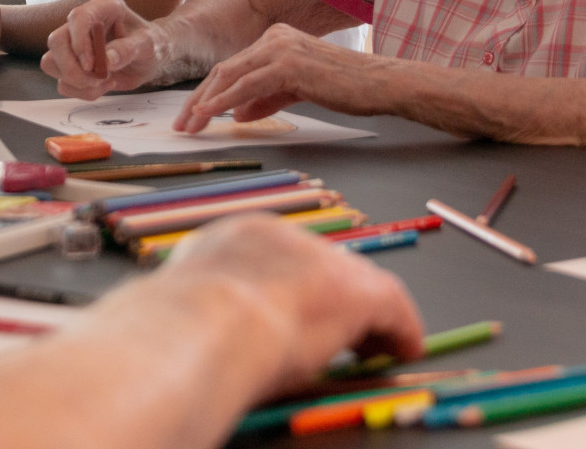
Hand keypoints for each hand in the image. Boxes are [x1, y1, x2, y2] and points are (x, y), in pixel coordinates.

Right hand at [40, 0, 160, 99]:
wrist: (152, 57)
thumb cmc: (152, 43)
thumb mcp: (148, 45)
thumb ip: (128, 49)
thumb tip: (107, 60)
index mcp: (103, 6)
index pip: (77, 17)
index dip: (79, 42)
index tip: (92, 64)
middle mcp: (83, 22)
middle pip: (56, 42)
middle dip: (73, 68)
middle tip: (98, 78)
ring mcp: (74, 43)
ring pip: (51, 63)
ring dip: (76, 81)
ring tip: (103, 81)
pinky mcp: (72, 63)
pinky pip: (62, 82)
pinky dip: (80, 91)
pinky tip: (102, 85)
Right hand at [158, 216, 423, 397]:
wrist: (206, 321)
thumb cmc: (181, 324)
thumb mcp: (184, 305)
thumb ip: (199, 305)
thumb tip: (189, 325)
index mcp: (235, 237)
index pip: (277, 257)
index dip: (291, 286)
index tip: (295, 309)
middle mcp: (282, 237)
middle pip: (319, 264)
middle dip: (329, 297)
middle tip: (340, 331)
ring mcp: (321, 259)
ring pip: (356, 283)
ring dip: (366, 317)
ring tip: (374, 344)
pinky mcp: (357, 290)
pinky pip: (391, 307)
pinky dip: (400, 330)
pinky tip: (404, 349)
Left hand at [173, 23, 376, 132]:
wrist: (379, 83)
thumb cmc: (344, 87)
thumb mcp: (296, 91)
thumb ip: (266, 99)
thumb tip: (237, 113)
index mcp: (275, 39)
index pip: (232, 67)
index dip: (208, 93)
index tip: (191, 116)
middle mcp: (274, 38)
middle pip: (224, 70)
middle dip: (198, 99)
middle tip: (181, 124)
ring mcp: (280, 48)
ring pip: (230, 76)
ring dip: (205, 102)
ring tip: (189, 123)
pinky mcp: (288, 64)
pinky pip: (247, 85)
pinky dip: (224, 100)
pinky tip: (210, 114)